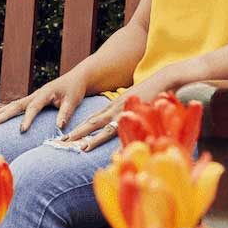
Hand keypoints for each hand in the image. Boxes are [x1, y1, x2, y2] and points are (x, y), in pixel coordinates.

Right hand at [0, 69, 91, 132]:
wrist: (76, 79)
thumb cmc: (75, 90)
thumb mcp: (73, 101)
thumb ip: (66, 113)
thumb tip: (59, 127)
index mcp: (45, 93)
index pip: (34, 107)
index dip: (27, 119)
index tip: (22, 130)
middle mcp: (35, 94)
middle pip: (17, 104)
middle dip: (5, 113)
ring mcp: (32, 97)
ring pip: (13, 104)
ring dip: (0, 112)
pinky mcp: (32, 100)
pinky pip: (16, 106)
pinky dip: (5, 111)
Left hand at [59, 62, 203, 150]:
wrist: (166, 79)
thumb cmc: (153, 92)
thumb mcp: (136, 102)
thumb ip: (129, 111)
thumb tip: (123, 122)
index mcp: (115, 106)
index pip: (94, 119)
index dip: (81, 129)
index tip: (68, 138)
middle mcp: (115, 108)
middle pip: (92, 123)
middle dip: (76, 134)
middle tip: (61, 143)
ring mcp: (123, 110)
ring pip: (101, 126)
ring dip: (89, 138)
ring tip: (76, 147)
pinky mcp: (133, 112)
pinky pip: (120, 128)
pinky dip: (111, 138)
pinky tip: (107, 148)